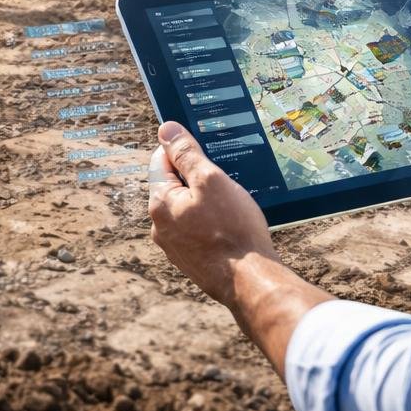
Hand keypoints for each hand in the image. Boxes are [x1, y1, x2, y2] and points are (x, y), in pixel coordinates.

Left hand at [148, 121, 276, 306]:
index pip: (161, 161)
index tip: (208, 155)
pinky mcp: (191, 261)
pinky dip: (212, 223)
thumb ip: (186, 154)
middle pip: (175, 186)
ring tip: (232, 206)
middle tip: (226, 181)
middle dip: (198, 179)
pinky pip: (198, 230)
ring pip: (188, 209)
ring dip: (206, 202)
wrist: (250, 282)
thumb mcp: (211, 180)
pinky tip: (232, 227)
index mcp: (159, 204)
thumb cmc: (233, 229)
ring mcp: (175, 247)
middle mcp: (160, 227)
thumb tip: (166, 129)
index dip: (185, 151)